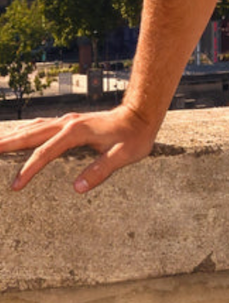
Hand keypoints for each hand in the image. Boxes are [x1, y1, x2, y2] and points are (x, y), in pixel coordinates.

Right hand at [2, 105, 158, 193]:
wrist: (142, 114)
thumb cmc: (134, 136)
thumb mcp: (123, 156)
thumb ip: (101, 170)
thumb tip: (77, 188)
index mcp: (76, 132)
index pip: (45, 153)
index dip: (29, 170)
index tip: (15, 186)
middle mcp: (67, 123)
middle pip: (30, 135)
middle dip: (7, 144)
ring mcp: (68, 121)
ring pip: (33, 128)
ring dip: (14, 135)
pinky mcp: (71, 122)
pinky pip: (42, 126)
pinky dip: (26, 131)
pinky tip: (20, 135)